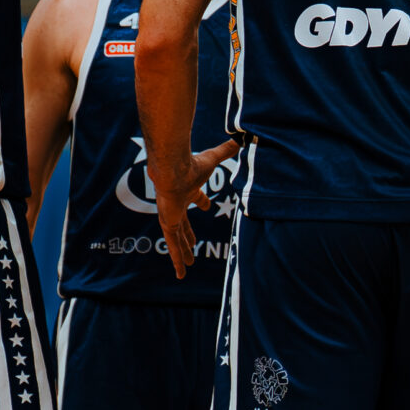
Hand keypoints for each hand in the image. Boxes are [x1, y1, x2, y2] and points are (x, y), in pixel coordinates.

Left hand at [152, 138, 240, 278]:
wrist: (172, 169)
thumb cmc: (191, 164)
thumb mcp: (213, 159)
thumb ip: (226, 150)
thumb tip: (242, 137)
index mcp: (188, 189)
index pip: (196, 198)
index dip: (202, 201)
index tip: (206, 205)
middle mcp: (178, 204)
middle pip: (184, 224)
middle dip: (188, 235)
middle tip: (192, 245)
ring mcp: (170, 215)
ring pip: (178, 239)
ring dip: (183, 252)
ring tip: (187, 267)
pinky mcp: (167, 224)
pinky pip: (173, 246)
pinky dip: (177, 259)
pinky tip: (180, 273)